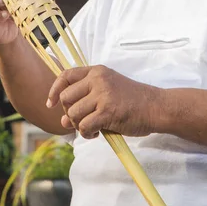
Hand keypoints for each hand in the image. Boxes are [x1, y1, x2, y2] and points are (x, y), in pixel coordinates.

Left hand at [47, 65, 161, 138]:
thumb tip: (63, 119)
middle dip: (69, 113)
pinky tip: (97, 134)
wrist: (155, 107)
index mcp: (97, 71)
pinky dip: (87, 134)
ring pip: (73, 114)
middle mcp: (98, 80)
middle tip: (82, 120)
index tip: (51, 104)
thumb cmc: (132, 100)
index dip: (54, 90)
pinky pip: (84, 127)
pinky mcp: (107, 111)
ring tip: (92, 128)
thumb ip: (86, 98)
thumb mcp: (108, 88)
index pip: (66, 76)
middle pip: (66, 98)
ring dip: (79, 126)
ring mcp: (102, 95)